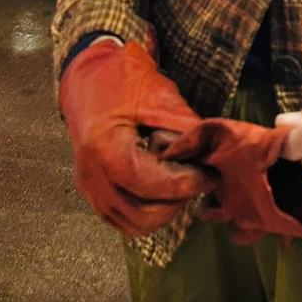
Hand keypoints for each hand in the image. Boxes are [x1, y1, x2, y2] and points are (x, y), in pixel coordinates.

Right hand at [58, 40, 211, 235]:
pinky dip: (148, 213)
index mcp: (104, 148)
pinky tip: (163, 189)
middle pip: (145, 213)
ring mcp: (90, 188)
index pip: (150, 184)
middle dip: (178, 200)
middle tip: (197, 177)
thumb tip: (212, 160)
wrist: (91, 77)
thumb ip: (186, 132)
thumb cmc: (124, 81)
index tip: (210, 175)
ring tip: (179, 182)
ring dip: (165, 210)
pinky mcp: (93, 194)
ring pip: (136, 225)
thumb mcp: (160, 98)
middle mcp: (92, 176)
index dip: (186, 184)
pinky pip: (125, 220)